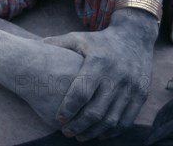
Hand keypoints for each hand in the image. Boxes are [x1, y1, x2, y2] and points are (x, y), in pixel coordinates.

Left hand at [43, 9, 156, 140]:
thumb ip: (55, 44)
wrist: (135, 36)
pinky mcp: (141, 94)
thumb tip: (31, 46)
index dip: (68, 108)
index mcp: (98, 62)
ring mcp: (131, 86)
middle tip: (67, 132)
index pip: (81, 92)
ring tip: (80, 136)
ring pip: (112, 119)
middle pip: (96, 110)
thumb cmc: (99, 40)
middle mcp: (116, 76)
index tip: (58, 118)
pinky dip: (113, 130)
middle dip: (79, 125)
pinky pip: (127, 119)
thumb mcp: (77, 38)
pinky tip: (99, 133)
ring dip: (95, 132)